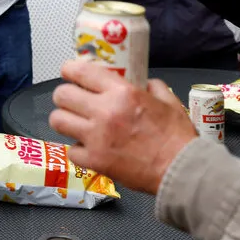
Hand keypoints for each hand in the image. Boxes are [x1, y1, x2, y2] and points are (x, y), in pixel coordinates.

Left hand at [49, 59, 197, 195]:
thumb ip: (153, 87)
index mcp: (122, 93)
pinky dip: (77, 149)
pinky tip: (87, 148)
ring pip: (58, 120)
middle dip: (64, 96)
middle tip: (72, 101)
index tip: (68, 71)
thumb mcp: (169, 102)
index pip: (81, 71)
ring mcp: (96, 137)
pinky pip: (71, 150)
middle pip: (62, 95)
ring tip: (74, 123)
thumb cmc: (177, 137)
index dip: (69, 69)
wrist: (181, 171)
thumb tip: (144, 82)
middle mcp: (104, 111)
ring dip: (64, 120)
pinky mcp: (95, 161)